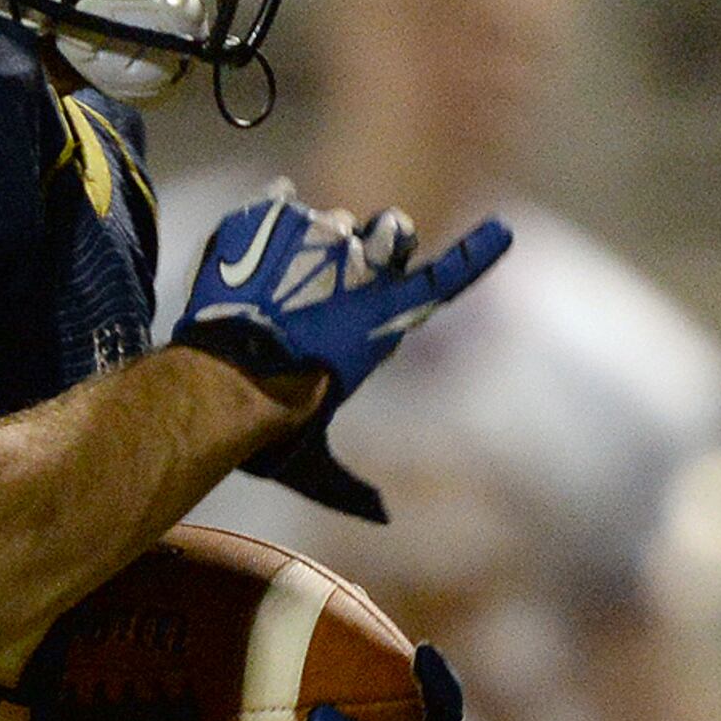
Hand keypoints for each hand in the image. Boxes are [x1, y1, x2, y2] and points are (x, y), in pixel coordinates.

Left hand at [172, 184, 510, 521]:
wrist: (218, 380)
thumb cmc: (270, 424)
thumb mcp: (310, 461)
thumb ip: (345, 487)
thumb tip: (382, 518)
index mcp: (385, 322)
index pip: (446, 282)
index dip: (476, 256)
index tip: (502, 228)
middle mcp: (363, 273)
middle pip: (392, 234)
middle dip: (377, 243)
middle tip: (345, 266)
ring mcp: (318, 240)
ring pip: (331, 220)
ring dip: (312, 240)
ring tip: (275, 283)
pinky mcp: (271, 220)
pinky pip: (277, 203)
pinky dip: (266, 220)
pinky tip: (249, 248)